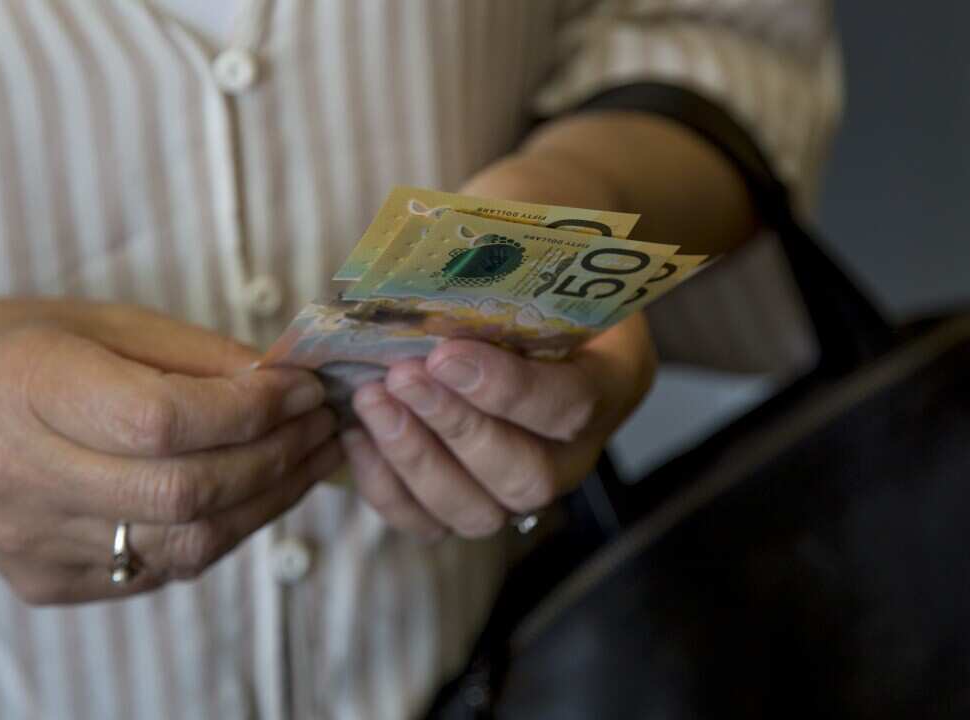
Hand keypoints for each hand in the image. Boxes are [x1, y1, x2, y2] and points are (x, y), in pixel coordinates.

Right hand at [0, 301, 339, 603]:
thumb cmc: (27, 354)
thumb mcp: (107, 323)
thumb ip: (200, 357)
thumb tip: (291, 386)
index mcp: (27, 385)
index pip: (162, 420)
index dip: (251, 411)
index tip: (304, 389)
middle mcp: (19, 472)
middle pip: (184, 493)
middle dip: (277, 459)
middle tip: (323, 426)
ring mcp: (30, 540)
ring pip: (185, 545)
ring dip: (267, 501)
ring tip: (310, 458)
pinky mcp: (47, 583)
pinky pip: (163, 569)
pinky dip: (224, 531)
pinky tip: (257, 491)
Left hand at [341, 151, 659, 538]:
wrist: (528, 273)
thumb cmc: (526, 253)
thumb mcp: (529, 245)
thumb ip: (494, 268)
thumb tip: (413, 282)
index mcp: (612, 379)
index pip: (570, 407)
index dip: (507, 390)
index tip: (444, 354)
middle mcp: (576, 448)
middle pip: (527, 478)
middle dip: (455, 429)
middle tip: (399, 376)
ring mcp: (523, 483)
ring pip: (477, 513)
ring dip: (414, 460)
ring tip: (370, 400)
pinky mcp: (469, 499)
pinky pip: (430, 523)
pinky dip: (388, 488)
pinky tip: (357, 434)